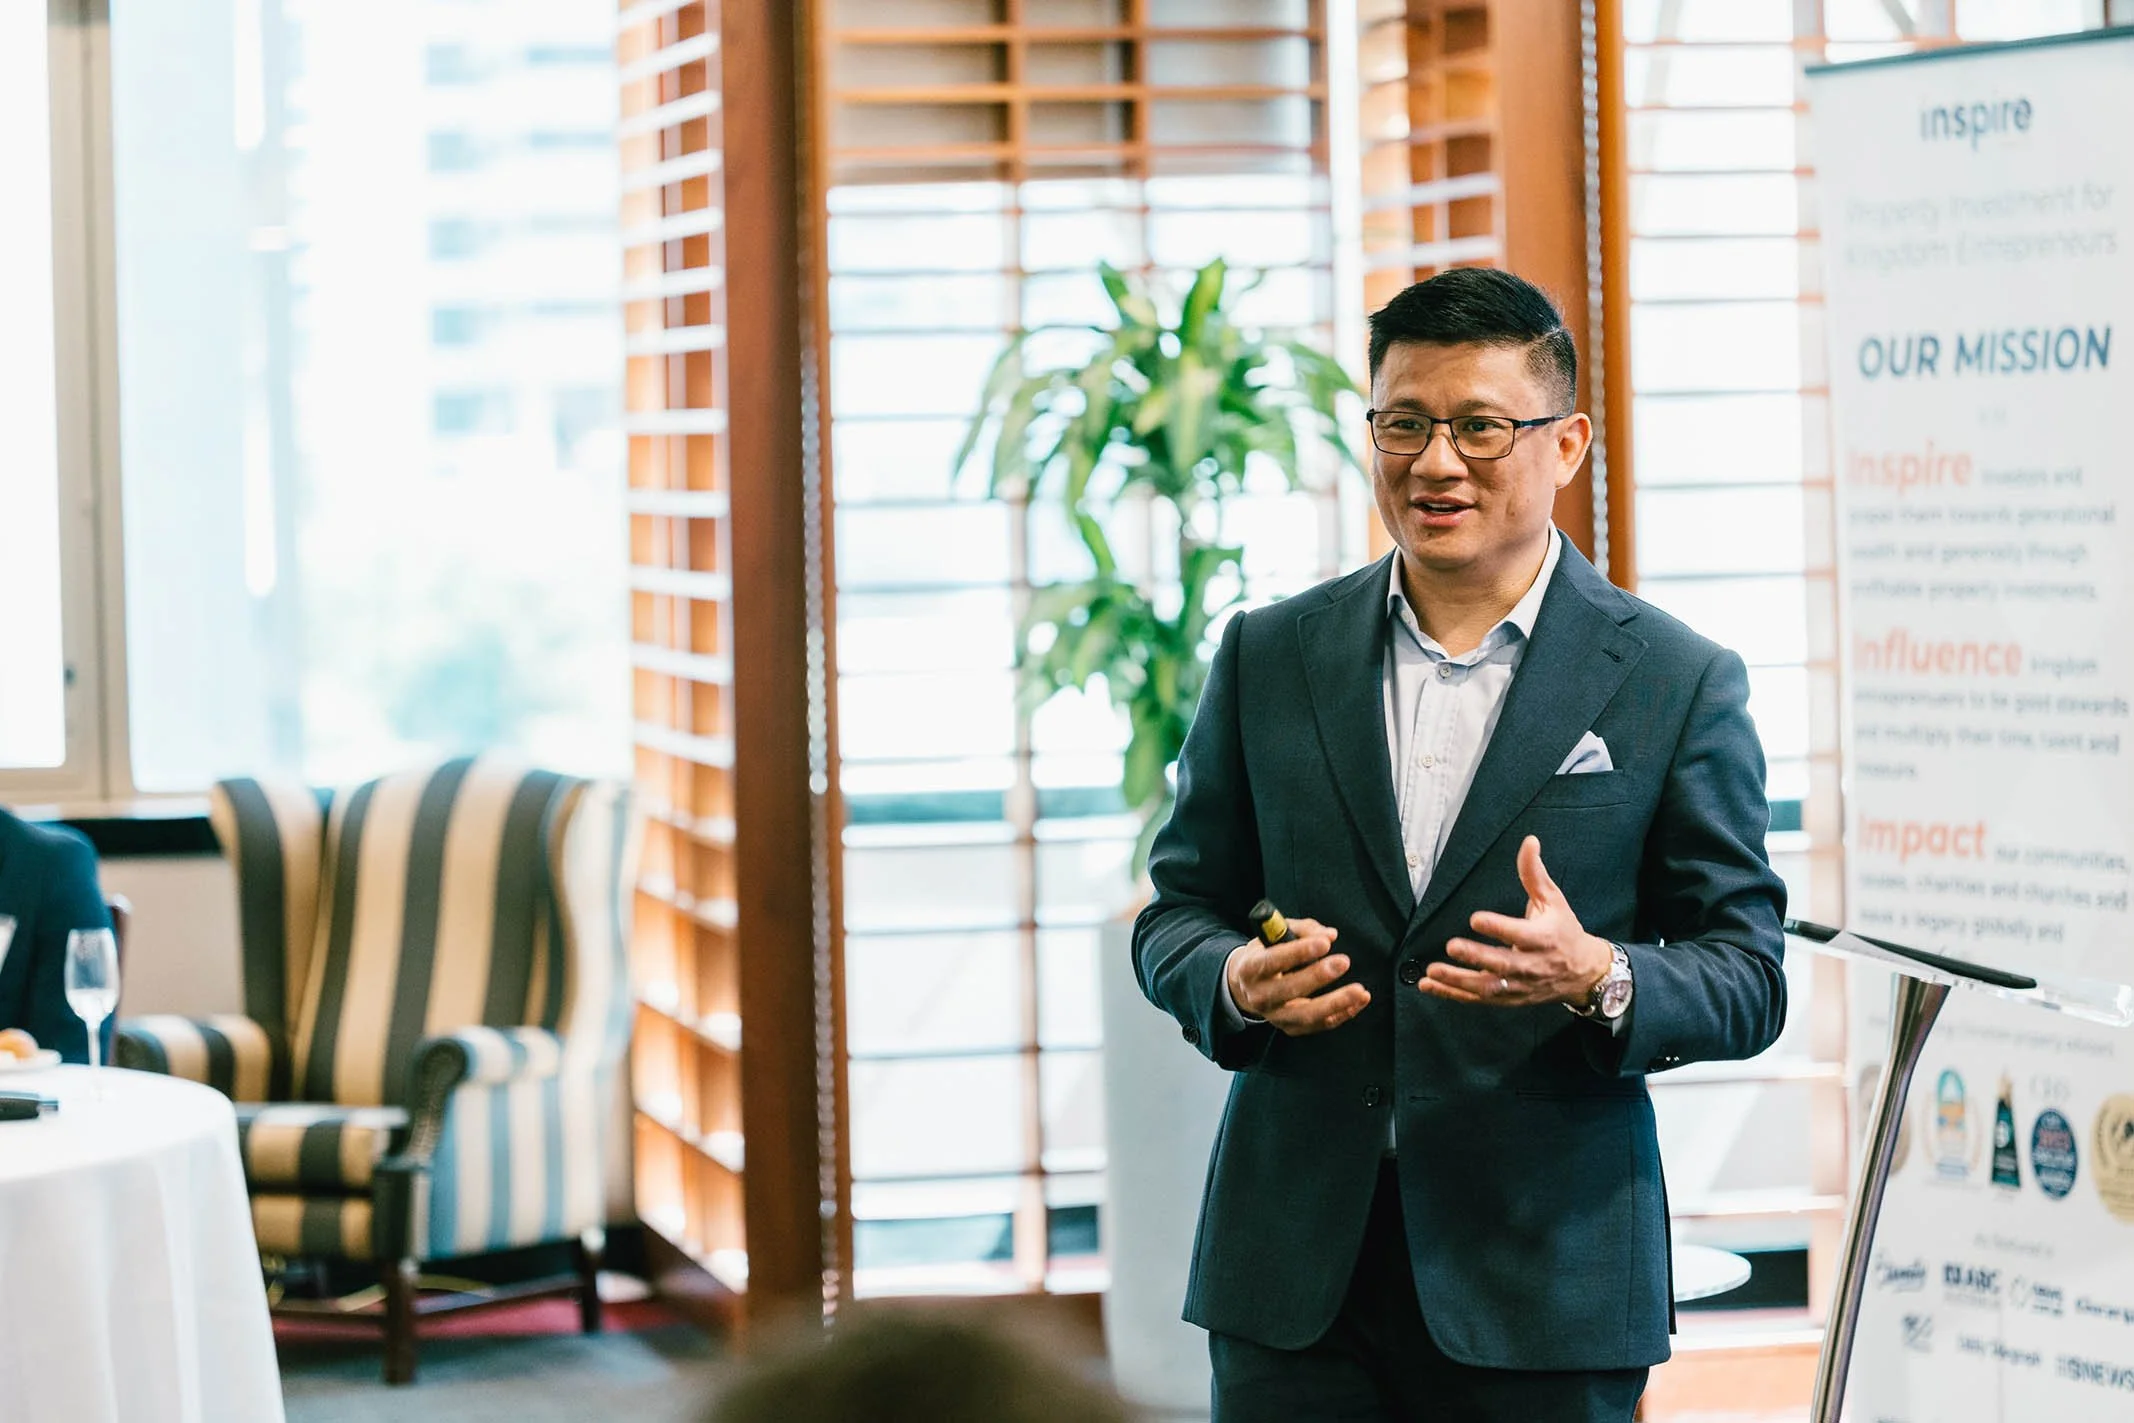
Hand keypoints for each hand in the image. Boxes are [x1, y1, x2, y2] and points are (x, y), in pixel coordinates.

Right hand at [1225, 917, 1369, 1035]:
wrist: (1248, 986)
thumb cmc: (1266, 954)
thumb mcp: (1276, 934)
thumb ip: (1303, 929)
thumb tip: (1330, 935)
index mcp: (1250, 968)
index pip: (1272, 961)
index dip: (1298, 952)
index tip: (1323, 944)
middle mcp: (1259, 996)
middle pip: (1289, 989)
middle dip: (1318, 976)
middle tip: (1343, 962)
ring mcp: (1275, 1016)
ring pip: (1307, 1015)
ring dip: (1336, 1003)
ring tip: (1359, 991)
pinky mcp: (1291, 1028)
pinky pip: (1320, 1025)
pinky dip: (1342, 1014)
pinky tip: (1359, 1001)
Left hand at [1419, 836, 1611, 1008]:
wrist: (1583, 973)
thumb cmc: (1564, 931)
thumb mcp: (1553, 900)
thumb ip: (1535, 874)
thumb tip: (1529, 841)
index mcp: (1544, 938)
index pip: (1520, 934)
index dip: (1499, 927)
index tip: (1475, 918)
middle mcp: (1532, 965)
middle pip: (1502, 964)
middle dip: (1476, 957)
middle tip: (1451, 946)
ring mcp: (1520, 986)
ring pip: (1488, 987)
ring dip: (1458, 981)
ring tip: (1432, 971)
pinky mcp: (1509, 999)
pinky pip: (1478, 999)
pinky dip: (1452, 994)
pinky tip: (1428, 985)